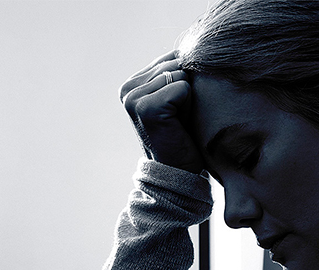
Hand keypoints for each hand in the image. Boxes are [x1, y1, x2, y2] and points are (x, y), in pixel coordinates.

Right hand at [120, 51, 203, 173]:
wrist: (176, 173)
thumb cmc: (181, 137)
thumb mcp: (174, 100)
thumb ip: (173, 73)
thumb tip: (191, 48)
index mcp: (131, 84)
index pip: (171, 58)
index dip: (184, 82)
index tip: (177, 110)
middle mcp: (128, 88)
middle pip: (176, 63)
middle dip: (187, 88)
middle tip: (179, 118)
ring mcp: (134, 97)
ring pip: (180, 74)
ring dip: (188, 98)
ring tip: (178, 121)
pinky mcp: (146, 106)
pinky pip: (182, 87)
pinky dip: (188, 105)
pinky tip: (178, 124)